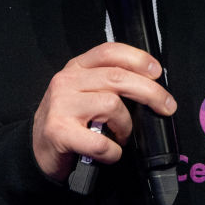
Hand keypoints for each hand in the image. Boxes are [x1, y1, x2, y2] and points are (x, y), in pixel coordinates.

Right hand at [32, 41, 176, 179]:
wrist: (37, 150)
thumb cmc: (68, 121)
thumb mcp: (83, 92)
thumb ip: (107, 83)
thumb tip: (149, 84)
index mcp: (76, 67)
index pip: (109, 51)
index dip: (137, 58)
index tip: (157, 72)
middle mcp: (67, 81)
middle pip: (117, 78)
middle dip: (150, 92)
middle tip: (167, 106)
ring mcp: (61, 105)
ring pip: (111, 106)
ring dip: (126, 126)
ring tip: (122, 135)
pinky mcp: (59, 131)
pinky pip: (100, 141)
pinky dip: (113, 151)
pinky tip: (110, 153)